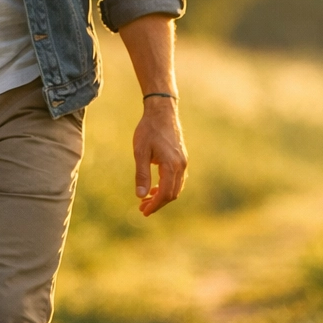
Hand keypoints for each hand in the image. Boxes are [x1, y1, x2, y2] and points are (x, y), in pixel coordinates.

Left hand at [132, 96, 186, 215]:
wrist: (162, 111)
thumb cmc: (149, 130)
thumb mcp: (140, 152)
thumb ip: (141, 174)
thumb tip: (140, 196)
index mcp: (171, 165)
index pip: (165, 194)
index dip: (155, 205)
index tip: (143, 211)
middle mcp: (181, 165)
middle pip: (172, 193)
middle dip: (158, 203)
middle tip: (142, 208)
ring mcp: (183, 162)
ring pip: (176, 187)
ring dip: (163, 196)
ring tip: (147, 199)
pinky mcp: (181, 158)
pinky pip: (177, 179)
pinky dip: (167, 187)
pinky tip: (155, 187)